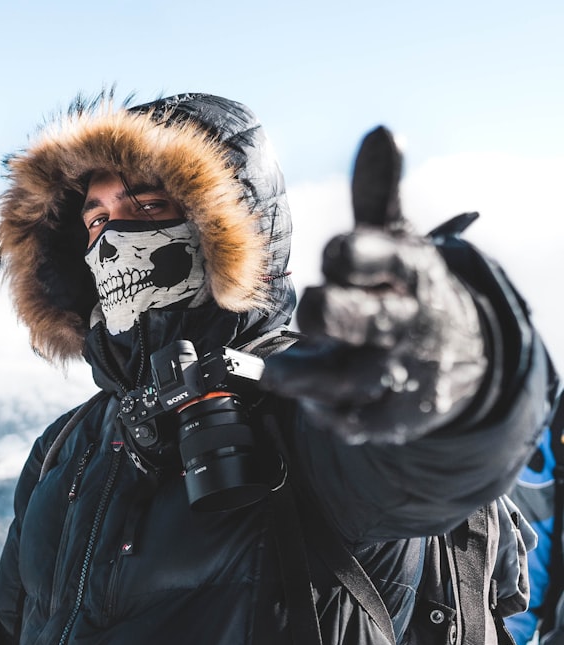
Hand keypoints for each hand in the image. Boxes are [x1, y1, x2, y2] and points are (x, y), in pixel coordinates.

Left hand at [260, 127, 486, 443]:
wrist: (464, 357)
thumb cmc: (409, 289)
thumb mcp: (400, 240)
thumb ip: (379, 194)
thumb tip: (380, 132)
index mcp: (410, 273)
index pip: (380, 258)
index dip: (353, 254)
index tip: (334, 251)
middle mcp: (405, 326)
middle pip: (356, 320)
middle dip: (327, 313)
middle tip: (313, 306)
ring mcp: (397, 376)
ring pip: (337, 379)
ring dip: (299, 373)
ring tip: (272, 366)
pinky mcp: (389, 418)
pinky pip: (342, 419)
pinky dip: (318, 408)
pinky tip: (308, 394)